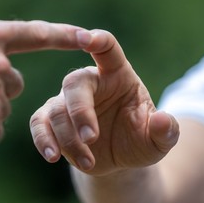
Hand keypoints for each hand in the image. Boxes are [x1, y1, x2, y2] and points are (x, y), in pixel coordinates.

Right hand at [30, 29, 179, 175]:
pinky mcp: (51, 120)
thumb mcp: (158, 140)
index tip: (87, 40)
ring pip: (56, 110)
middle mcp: (88, 83)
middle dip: (80, 111)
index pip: (107, 50)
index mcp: (117, 74)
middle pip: (74, 83)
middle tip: (91, 137)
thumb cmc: (138, 140)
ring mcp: (65, 100)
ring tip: (88, 162)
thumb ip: (165, 131)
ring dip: (69, 138)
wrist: (118, 159)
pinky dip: (44, 140)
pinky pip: (39, 124)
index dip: (97, 41)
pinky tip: (53, 156)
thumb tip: (162, 120)